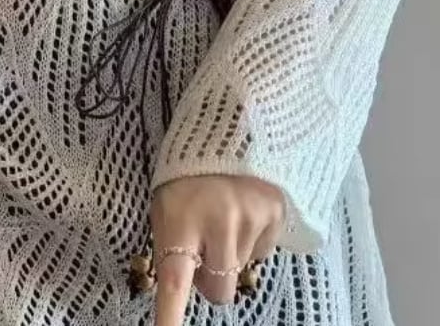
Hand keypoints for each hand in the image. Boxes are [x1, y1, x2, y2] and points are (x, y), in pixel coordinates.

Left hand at [150, 174, 284, 324]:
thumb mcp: (166, 208)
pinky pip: (262, 253)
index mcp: (179, 221)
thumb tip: (184, 289)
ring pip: (240, 273)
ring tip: (223, 216)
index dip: (171, 317)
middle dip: (212, 279)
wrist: (225, 133)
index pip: (175, 281)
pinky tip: (242, 210)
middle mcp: (217, 221)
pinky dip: (251, 240)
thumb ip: (172, 248)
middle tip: (205, 245)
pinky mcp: (274, 213)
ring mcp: (249, 217)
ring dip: (231, 254)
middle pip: (219, 291)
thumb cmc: (185, 180)